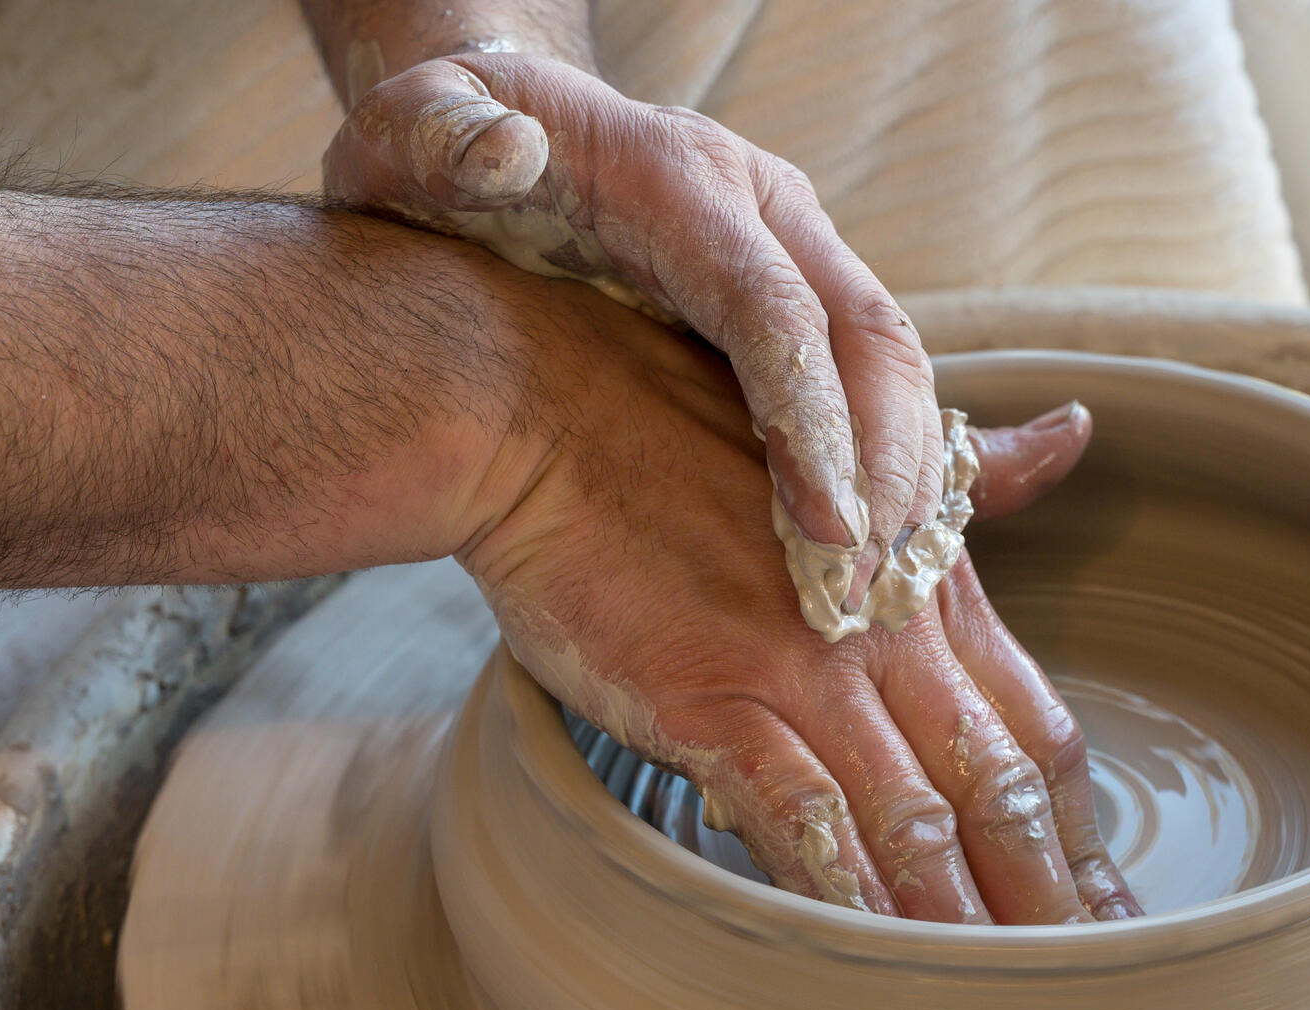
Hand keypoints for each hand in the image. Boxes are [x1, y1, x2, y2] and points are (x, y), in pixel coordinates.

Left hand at [326, 53, 946, 635]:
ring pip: (882, 359)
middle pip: (865, 334)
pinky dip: (877, 461)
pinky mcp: (785, 287)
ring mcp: (782, 244)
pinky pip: (860, 377)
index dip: (812, 420)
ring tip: (879, 586)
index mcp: (677, 176)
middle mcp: (756, 202)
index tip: (828, 528)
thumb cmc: (438, 145)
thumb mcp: (413, 127)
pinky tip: (866, 546)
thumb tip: (506, 151)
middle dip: (886, 465)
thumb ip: (441, 136)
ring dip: (897, 474)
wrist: (485, 123)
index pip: (775, 306)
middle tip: (872, 587)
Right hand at [467, 299, 1141, 922]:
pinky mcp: (713, 699)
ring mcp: (802, 667)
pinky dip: (844, 894)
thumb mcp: (851, 439)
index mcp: (928, 578)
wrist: (547, 413)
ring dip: (960, 923)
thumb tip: (1076, 434)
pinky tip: (871, 959)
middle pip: (998, 791)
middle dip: (1044, 899)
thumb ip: (971, 476)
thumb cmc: (683, 427)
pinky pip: (800, 817)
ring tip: (991, 1007)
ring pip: (914, 819)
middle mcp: (886, 629)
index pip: (1039, 729)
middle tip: (1079, 982)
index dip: (1080, 832)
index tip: (1105, 907)